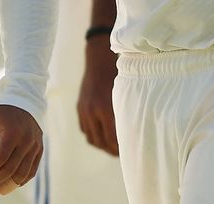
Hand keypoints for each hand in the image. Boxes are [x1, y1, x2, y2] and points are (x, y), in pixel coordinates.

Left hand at [0, 105, 42, 195]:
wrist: (24, 103)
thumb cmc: (3, 113)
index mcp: (14, 132)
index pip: (1, 158)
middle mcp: (27, 141)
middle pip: (11, 168)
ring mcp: (35, 146)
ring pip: (22, 173)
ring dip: (8, 185)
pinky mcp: (39, 150)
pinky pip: (31, 171)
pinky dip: (21, 180)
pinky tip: (9, 184)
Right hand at [77, 35, 118, 154]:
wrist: (99, 61)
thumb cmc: (117, 76)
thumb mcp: (124, 95)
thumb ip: (125, 114)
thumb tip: (133, 133)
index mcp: (105, 109)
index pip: (112, 139)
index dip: (120, 149)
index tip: (128, 151)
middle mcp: (92, 112)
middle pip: (101, 142)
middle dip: (111, 150)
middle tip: (121, 153)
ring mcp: (84, 111)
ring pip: (91, 138)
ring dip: (101, 145)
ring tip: (112, 147)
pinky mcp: (79, 108)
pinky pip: (84, 129)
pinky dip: (93, 135)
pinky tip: (102, 136)